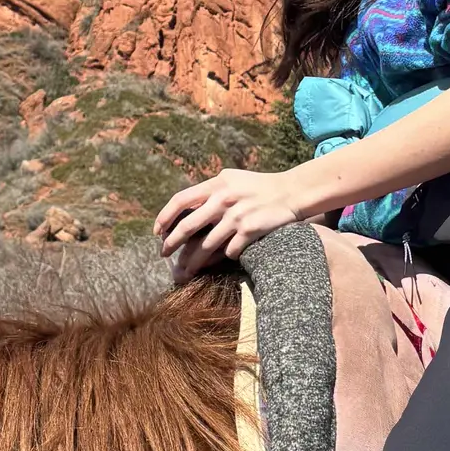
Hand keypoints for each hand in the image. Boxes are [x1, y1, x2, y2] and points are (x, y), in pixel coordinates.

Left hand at [155, 166, 312, 273]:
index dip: (164, 217)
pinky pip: (230, 251)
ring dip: (194, 261)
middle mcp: (224, 198)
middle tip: (164, 255)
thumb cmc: (260, 186)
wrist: (292, 192)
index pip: (181, 200)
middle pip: (188, 226)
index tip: (157, 232)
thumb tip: (184, 206)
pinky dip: (225, 257)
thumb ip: (211, 189)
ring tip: (185, 271)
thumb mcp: (232, 179)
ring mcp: (237, 215)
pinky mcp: (250, 230)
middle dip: (172, 244)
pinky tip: (225, 259)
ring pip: (206, 245)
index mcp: (217, 183)